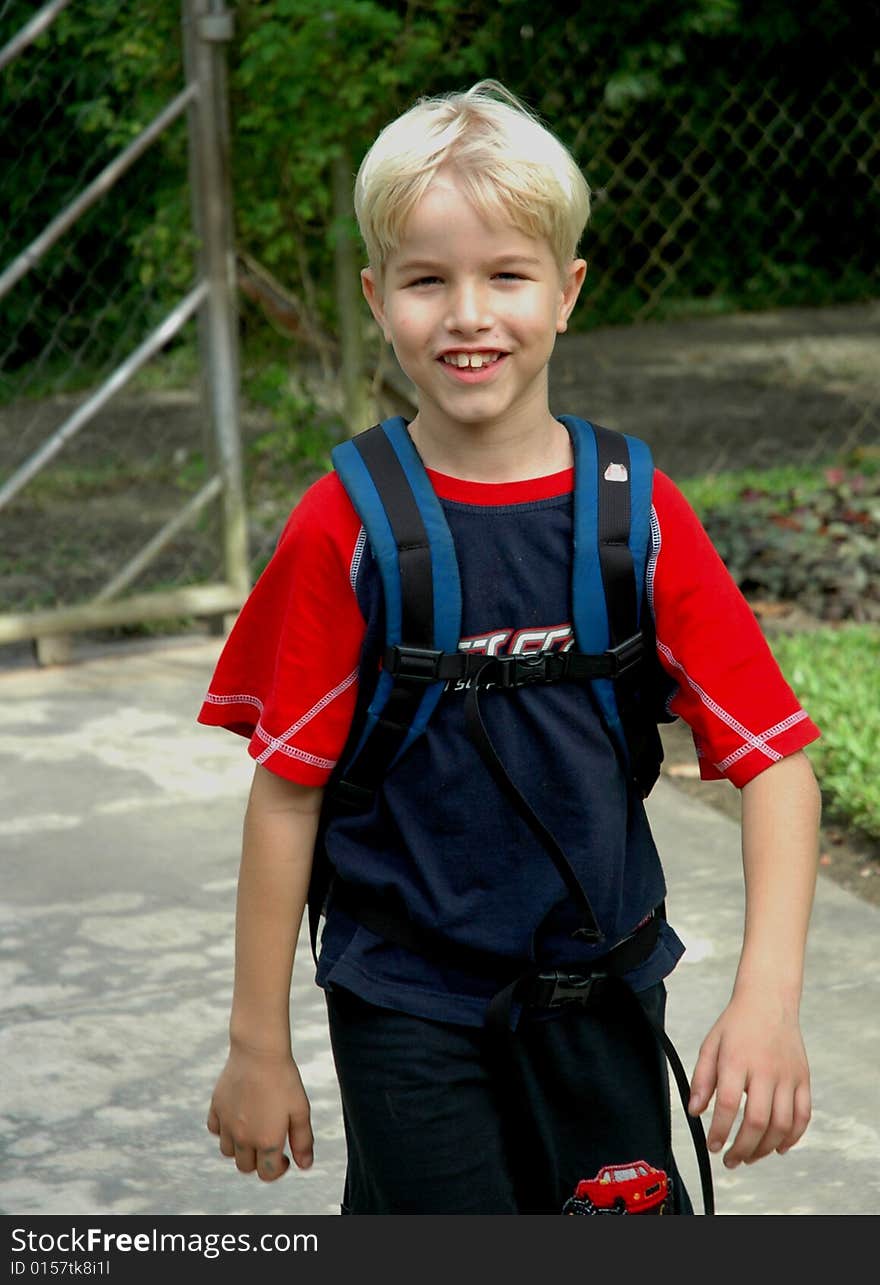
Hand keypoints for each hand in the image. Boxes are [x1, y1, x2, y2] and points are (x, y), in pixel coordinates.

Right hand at [207, 1044, 313, 1180]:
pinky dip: (224, 1130)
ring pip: (228, 1152)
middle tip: (269, 1141)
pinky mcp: (216, 1108)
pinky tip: (237, 1116)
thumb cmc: (284, 1079)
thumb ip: (303, 1141)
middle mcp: (243, 1138)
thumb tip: (304, 1166)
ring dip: (240, 1148)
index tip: (285, 1155)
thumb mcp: (301, 1110)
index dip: (278, 1169)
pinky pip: (215, 1130)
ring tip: (254, 1128)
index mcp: (267, 1141)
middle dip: (259, 1160)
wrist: (259, 1051)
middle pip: (246, 1166)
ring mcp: (227, 1124)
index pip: (267, 1173)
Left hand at [687, 992, 810, 1168]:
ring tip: (750, 1156)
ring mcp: (788, 1076)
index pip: (728, 1105)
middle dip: (742, 1148)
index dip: (719, 1131)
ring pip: (782, 1124)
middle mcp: (765, 1070)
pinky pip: (803, 1115)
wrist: (769, 1001)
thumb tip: (694, 1112)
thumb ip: (701, 1078)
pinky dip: (793, 1136)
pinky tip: (779, 1147)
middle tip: (730, 1160)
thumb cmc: (736, 1024)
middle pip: (757, 1121)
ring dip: (765, 1148)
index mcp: (737, 1060)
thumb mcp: (711, 1044)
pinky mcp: (803, 1078)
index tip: (713, 1146)